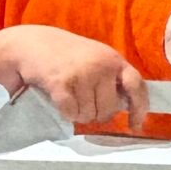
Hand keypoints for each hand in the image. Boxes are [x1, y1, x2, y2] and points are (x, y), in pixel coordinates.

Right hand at [11, 28, 147, 125]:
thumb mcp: (95, 58)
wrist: (31, 44)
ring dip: (79, 114)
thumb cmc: (64, 54)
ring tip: (70, 98)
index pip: (136, 86)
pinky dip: (65, 113)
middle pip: (109, 109)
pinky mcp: (61, 83)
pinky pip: (71, 112)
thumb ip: (111, 77)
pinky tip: (60, 102)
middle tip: (84, 104)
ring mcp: (81, 74)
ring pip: (88, 114)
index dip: (139, 108)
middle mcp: (101, 66)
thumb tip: (126, 105)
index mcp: (113, 59)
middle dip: (97, 113)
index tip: (135, 125)